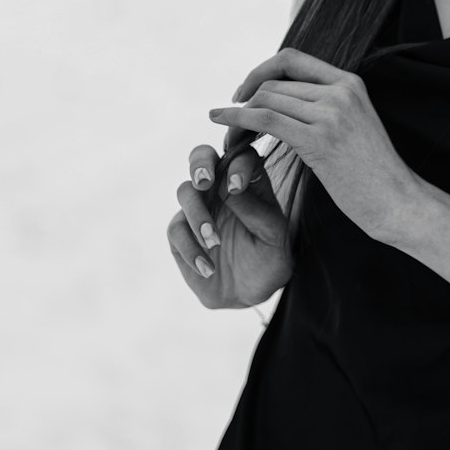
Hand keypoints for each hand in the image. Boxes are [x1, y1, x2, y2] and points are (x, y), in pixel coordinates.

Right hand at [167, 142, 293, 308]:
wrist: (250, 293)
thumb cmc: (268, 257)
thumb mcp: (273, 236)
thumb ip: (257, 211)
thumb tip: (230, 188)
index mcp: (248, 180)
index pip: (241, 156)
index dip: (236, 164)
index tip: (236, 186)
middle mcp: (220, 187)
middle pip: (202, 157)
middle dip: (200, 164)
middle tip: (204, 182)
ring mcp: (199, 207)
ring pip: (185, 191)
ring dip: (197, 214)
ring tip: (214, 241)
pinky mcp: (181, 232)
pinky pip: (176, 229)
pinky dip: (190, 248)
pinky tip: (208, 267)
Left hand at [209, 50, 421, 246]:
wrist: (397, 200)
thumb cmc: (372, 171)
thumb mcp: (353, 125)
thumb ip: (324, 107)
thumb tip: (283, 103)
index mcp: (350, 82)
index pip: (292, 59)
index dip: (261, 71)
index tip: (243, 93)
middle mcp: (340, 91)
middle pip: (274, 83)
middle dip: (245, 103)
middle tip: (229, 130)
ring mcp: (331, 113)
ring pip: (266, 100)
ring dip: (238, 120)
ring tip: (230, 143)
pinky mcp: (319, 139)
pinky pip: (266, 121)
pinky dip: (238, 123)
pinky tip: (225, 132)